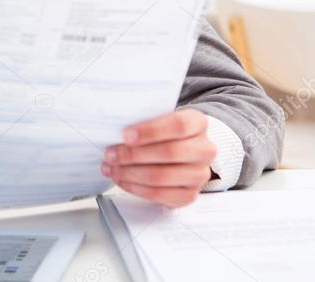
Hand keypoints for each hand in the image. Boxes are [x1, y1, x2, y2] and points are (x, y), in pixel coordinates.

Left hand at [100, 109, 216, 207]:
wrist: (182, 152)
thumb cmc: (165, 133)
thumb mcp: (158, 119)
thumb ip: (144, 120)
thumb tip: (115, 129)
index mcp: (198, 123)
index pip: (179, 125)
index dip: (150, 131)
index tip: (126, 135)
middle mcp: (204, 149)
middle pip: (170, 152)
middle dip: (133, 154)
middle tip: (110, 154)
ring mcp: (199, 174)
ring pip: (162, 176)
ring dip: (130, 173)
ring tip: (110, 167)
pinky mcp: (190, 195)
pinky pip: (160, 195)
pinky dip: (136, 188)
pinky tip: (122, 179)